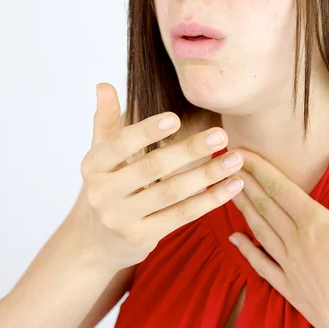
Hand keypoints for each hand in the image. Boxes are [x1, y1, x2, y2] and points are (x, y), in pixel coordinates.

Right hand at [77, 83, 243, 272]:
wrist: (94, 242)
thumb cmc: (106, 187)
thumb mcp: (100, 156)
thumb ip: (106, 121)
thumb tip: (104, 85)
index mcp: (93, 165)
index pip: (119, 144)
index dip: (146, 131)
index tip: (175, 117)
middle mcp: (102, 193)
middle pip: (151, 168)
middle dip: (189, 151)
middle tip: (220, 134)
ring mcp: (121, 219)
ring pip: (171, 193)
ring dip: (208, 175)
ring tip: (235, 159)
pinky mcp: (141, 238)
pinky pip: (181, 216)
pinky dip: (210, 200)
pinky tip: (232, 186)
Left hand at [228, 148, 328, 327]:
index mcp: (315, 225)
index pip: (280, 187)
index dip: (258, 167)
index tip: (241, 151)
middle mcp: (295, 241)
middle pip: (264, 204)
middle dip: (243, 179)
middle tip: (224, 162)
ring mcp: (287, 264)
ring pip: (258, 228)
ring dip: (241, 206)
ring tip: (225, 188)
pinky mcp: (286, 286)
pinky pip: (259, 264)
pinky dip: (244, 249)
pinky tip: (233, 238)